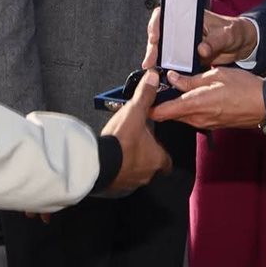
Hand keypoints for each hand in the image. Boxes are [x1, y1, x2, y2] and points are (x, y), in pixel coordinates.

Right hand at [99, 69, 172, 191]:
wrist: (98, 163)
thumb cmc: (120, 141)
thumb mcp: (134, 112)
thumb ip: (145, 95)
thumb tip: (153, 79)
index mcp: (157, 158)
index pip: (167, 161)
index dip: (162, 152)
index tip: (157, 146)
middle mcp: (147, 174)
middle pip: (151, 167)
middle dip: (144, 156)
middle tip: (135, 144)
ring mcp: (131, 182)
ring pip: (135, 174)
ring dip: (129, 164)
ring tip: (121, 150)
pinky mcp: (115, 187)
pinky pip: (120, 180)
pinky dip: (117, 171)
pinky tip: (110, 160)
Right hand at [141, 7, 257, 69]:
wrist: (241, 44)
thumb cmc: (234, 31)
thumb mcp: (227, 34)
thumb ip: (215, 41)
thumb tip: (201, 49)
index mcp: (189, 16)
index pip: (165, 14)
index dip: (155, 24)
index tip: (154, 37)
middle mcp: (183, 28)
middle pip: (160, 34)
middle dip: (153, 47)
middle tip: (151, 61)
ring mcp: (183, 42)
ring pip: (163, 48)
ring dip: (156, 59)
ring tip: (153, 70)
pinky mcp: (187, 55)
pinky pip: (173, 60)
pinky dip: (167, 68)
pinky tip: (162, 76)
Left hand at [154, 67, 265, 129]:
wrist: (265, 106)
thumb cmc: (244, 89)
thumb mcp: (215, 75)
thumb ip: (191, 79)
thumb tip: (173, 78)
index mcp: (194, 104)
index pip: (162, 112)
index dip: (149, 105)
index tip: (144, 95)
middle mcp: (197, 118)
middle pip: (169, 114)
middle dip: (162, 103)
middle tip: (160, 86)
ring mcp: (204, 124)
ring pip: (181, 116)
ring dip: (176, 105)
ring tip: (177, 88)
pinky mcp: (211, 125)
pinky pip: (193, 117)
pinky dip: (188, 108)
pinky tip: (194, 96)